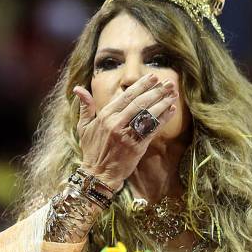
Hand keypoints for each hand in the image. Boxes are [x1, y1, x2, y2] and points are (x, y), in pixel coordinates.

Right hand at [72, 73, 178, 191]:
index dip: (141, 86)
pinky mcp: (137, 146)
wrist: (98, 174)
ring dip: (163, 103)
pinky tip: (172, 110)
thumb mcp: (83, 127)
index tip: (153, 77)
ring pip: (148, 114)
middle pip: (140, 103)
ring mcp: (127, 135)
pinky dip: (163, 119)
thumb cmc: (92, 149)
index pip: (126, 96)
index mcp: (105, 116)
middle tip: (169, 83)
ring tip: (173, 93)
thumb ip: (85, 107)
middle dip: (156, 91)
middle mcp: (116, 123)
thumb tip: (78, 88)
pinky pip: (152, 129)